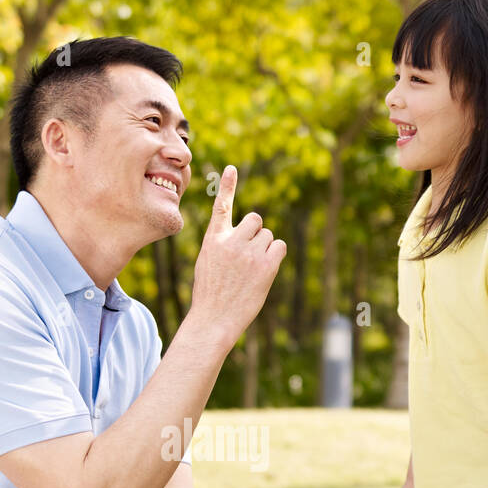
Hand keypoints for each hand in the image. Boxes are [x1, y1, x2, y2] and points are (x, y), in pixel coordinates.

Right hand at [189, 165, 286, 344]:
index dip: (227, 186)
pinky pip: (279, 247)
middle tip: (248, 257)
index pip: (221, 206)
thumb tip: (250, 234)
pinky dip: (275, 256)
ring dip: (265, 249)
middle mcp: (231, 241)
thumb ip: (224, 244)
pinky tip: (264, 272)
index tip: (231, 168)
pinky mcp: (265, 266)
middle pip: (256, 220)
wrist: (214, 319)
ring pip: (268, 236)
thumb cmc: (211, 294)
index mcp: (213, 240)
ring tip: (251, 271)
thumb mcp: (208, 263)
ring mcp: (248, 253)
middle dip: (256, 234)